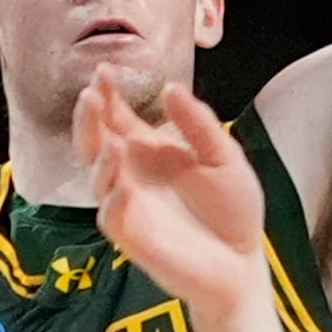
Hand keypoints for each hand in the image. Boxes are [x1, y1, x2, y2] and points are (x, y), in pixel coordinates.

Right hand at [76, 72, 268, 314]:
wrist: (242, 260)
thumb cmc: (231, 209)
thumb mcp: (223, 156)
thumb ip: (198, 124)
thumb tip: (172, 88)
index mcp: (150, 152)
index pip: (118, 118)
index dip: (107, 96)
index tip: (104, 71)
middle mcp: (132, 175)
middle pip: (95, 142)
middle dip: (89, 120)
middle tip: (91, 96)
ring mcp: (128, 205)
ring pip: (99, 178)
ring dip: (102, 159)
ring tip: (112, 142)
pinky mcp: (133, 237)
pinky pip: (114, 218)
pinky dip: (115, 202)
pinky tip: (123, 189)